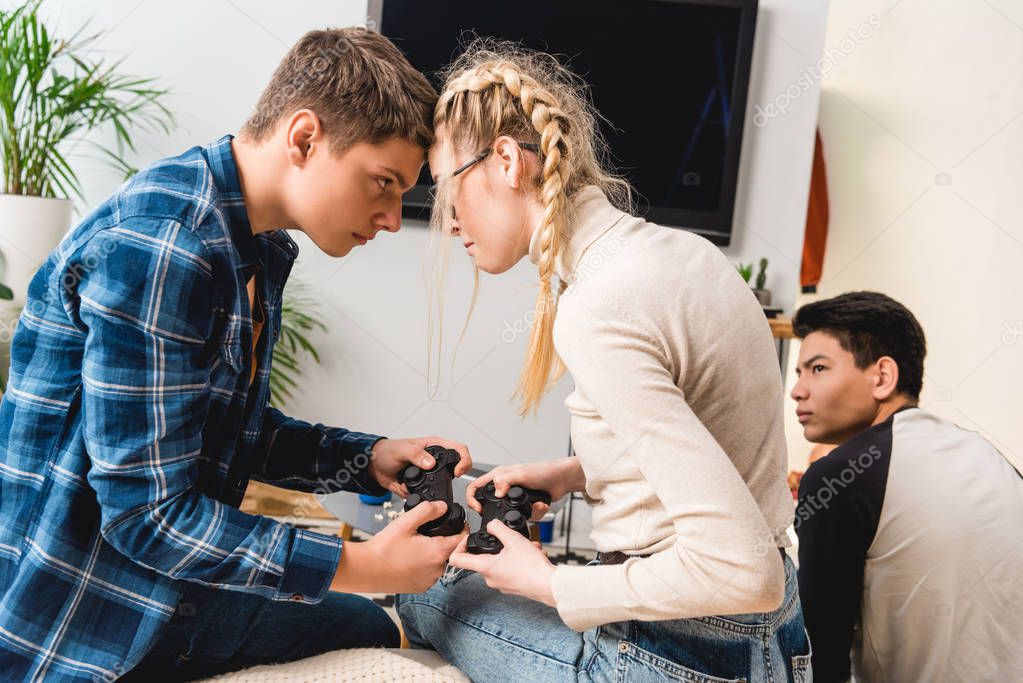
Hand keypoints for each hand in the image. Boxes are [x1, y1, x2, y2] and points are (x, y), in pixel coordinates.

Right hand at [330, 500, 467, 593]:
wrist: (365, 570)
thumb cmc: (383, 549)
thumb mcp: (406, 522)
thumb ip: (427, 510)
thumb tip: (442, 507)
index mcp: (437, 553)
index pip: (462, 539)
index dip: (461, 528)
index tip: (455, 522)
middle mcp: (437, 570)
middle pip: (450, 550)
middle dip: (443, 539)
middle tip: (426, 532)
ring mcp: (429, 581)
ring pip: (439, 562)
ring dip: (432, 553)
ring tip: (415, 545)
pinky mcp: (420, 587)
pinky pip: (429, 573)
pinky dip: (424, 564)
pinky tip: (410, 558)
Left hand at [369, 436, 472, 495]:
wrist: (374, 467)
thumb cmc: (387, 451)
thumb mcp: (402, 449)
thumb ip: (416, 454)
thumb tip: (430, 462)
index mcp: (434, 446)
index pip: (458, 449)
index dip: (463, 459)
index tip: (458, 471)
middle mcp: (435, 459)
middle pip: (458, 466)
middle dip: (459, 474)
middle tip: (454, 478)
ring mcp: (430, 474)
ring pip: (446, 483)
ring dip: (443, 488)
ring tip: (437, 489)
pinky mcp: (423, 486)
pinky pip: (431, 495)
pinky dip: (429, 497)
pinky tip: (421, 494)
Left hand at [448, 519, 555, 605]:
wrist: (550, 585)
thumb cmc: (532, 567)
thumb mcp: (513, 539)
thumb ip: (498, 528)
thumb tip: (491, 525)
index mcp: (485, 567)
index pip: (457, 560)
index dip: (459, 546)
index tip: (469, 539)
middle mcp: (490, 578)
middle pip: (483, 558)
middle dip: (497, 545)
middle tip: (509, 539)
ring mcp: (501, 584)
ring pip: (500, 562)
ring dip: (512, 551)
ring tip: (527, 546)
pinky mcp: (512, 586)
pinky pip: (510, 569)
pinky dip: (519, 560)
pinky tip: (532, 554)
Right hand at [466, 458, 584, 520]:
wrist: (563, 479)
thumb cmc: (545, 470)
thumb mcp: (522, 473)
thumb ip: (506, 480)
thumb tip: (496, 492)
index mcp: (500, 476)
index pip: (476, 486)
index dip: (472, 498)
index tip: (478, 509)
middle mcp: (506, 486)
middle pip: (493, 504)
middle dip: (502, 512)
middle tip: (509, 515)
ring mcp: (516, 497)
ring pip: (510, 514)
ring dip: (525, 513)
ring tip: (534, 505)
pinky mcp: (526, 505)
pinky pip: (525, 516)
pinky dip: (535, 513)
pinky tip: (541, 504)